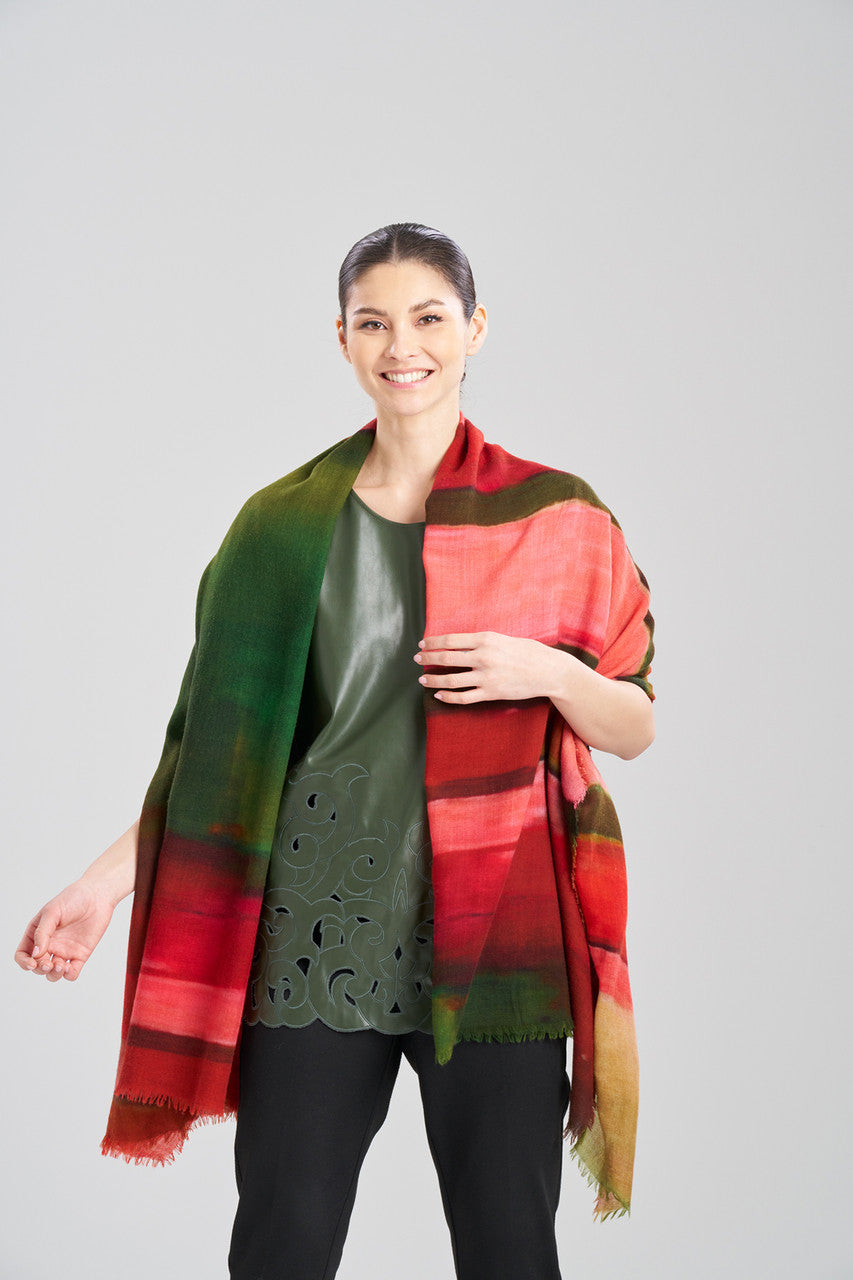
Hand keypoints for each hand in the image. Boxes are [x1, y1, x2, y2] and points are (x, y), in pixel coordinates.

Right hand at [14, 880, 115, 982]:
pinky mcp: (80, 955)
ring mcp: (64, 951)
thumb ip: (42, 933)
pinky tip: (70, 968)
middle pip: (38, 967)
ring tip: (61, 966)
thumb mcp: (52, 912)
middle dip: (40, 969)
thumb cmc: (73, 899)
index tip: (32, 963)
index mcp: (37, 934)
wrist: (97, 896)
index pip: (23, 954)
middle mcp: (49, 945)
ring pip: (53, 973)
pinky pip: (72, 973)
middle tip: (49, 964)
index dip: (24, 962)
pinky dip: (69, 975)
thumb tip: (36, 954)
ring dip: (54, 975)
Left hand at [414, 631, 557, 704]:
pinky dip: (448, 697)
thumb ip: (482, 642)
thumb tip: (460, 645)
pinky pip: (463, 697)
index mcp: (486, 639)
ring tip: (422, 680)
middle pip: (446, 658)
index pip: (451, 640)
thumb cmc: (528, 652)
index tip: (422, 644)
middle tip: (416, 659)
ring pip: (451, 679)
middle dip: (428, 658)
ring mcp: (486, 677)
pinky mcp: (491, 693)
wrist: (548, 671)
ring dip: (433, 679)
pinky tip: (439, 695)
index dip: (433, 642)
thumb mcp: (504, 638)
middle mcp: (483, 657)